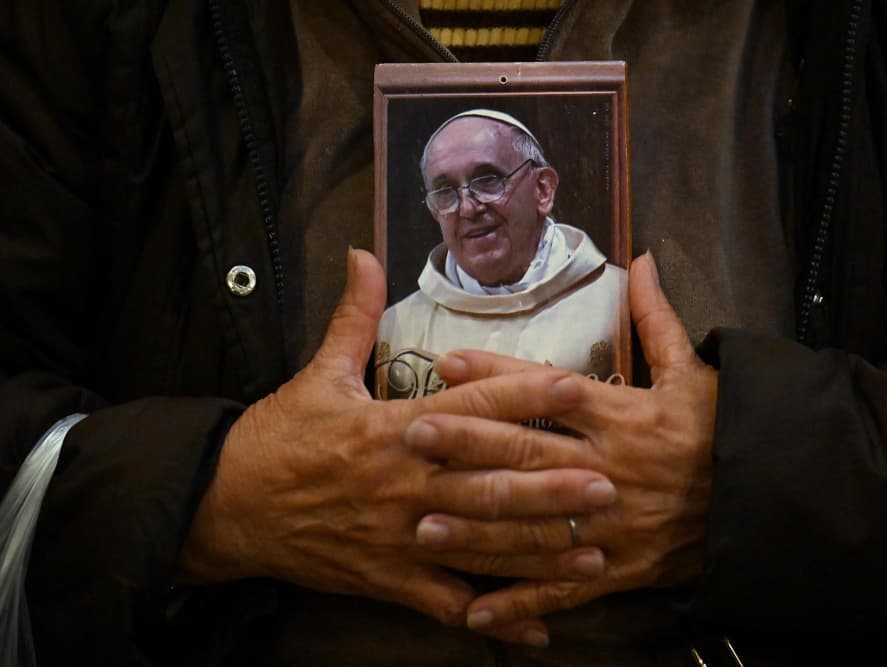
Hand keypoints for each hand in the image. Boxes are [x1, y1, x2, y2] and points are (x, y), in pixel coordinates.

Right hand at [177, 249, 617, 644]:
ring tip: (594, 553)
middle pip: (487, 483)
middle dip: (550, 485)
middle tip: (607, 482)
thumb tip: (363, 253)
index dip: (522, 394)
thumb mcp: (317, 373)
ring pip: (480, 545)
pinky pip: (447, 602)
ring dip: (539, 551)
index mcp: (392, 430)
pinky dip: (492, 617)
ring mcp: (399, 537)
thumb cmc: (278, 437)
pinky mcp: (388, 579)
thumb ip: (353, 315)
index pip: (469, 408)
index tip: (573, 386)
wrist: (226, 506)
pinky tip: (536, 627)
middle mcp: (404, 484)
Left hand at [409, 251, 716, 634]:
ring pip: (534, 525)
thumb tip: (644, 260)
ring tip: (423, 522)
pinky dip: (520, 603)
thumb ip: (658, 319)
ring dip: (477, 526)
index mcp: (623, 417)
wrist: (770, 502)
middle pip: (529, 454)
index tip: (447, 364)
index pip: (548, 392)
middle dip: (468, 445)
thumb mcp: (694, 372)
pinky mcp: (619, 569)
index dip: (497, 376)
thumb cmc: (725, 431)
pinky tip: (474, 611)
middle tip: (413, 436)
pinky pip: (563, 587)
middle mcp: (608, 469)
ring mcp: (610, 524)